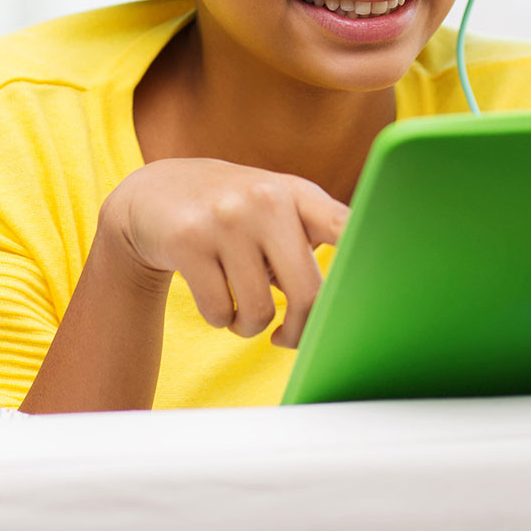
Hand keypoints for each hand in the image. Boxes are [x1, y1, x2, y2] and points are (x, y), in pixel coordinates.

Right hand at [101, 158, 348, 347]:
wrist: (151, 195)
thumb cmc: (230, 214)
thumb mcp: (274, 206)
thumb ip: (315, 233)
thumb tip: (353, 297)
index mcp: (296, 193)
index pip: (345, 226)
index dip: (368, 258)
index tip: (378, 292)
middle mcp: (264, 200)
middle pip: (308, 293)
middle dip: (301, 330)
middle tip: (288, 337)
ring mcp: (224, 218)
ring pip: (259, 312)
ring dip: (250, 327)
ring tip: (242, 309)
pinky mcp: (187, 240)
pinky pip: (220, 312)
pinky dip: (220, 319)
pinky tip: (214, 298)